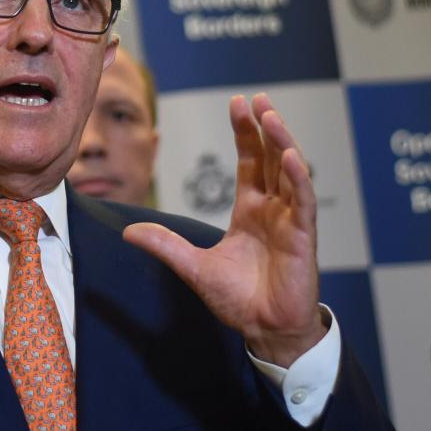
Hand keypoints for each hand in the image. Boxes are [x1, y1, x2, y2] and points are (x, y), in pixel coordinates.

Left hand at [122, 94, 324, 366]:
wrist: (264, 331)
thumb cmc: (238, 299)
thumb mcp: (193, 267)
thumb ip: (165, 245)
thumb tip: (128, 231)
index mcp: (250, 211)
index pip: (251, 162)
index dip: (245, 134)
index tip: (238, 104)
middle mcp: (273, 210)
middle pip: (271, 159)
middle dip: (264, 127)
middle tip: (257, 99)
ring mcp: (290, 221)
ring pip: (289, 173)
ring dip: (282, 143)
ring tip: (271, 115)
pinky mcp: (302, 238)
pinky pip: (303, 202)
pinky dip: (297, 178)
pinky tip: (288, 156)